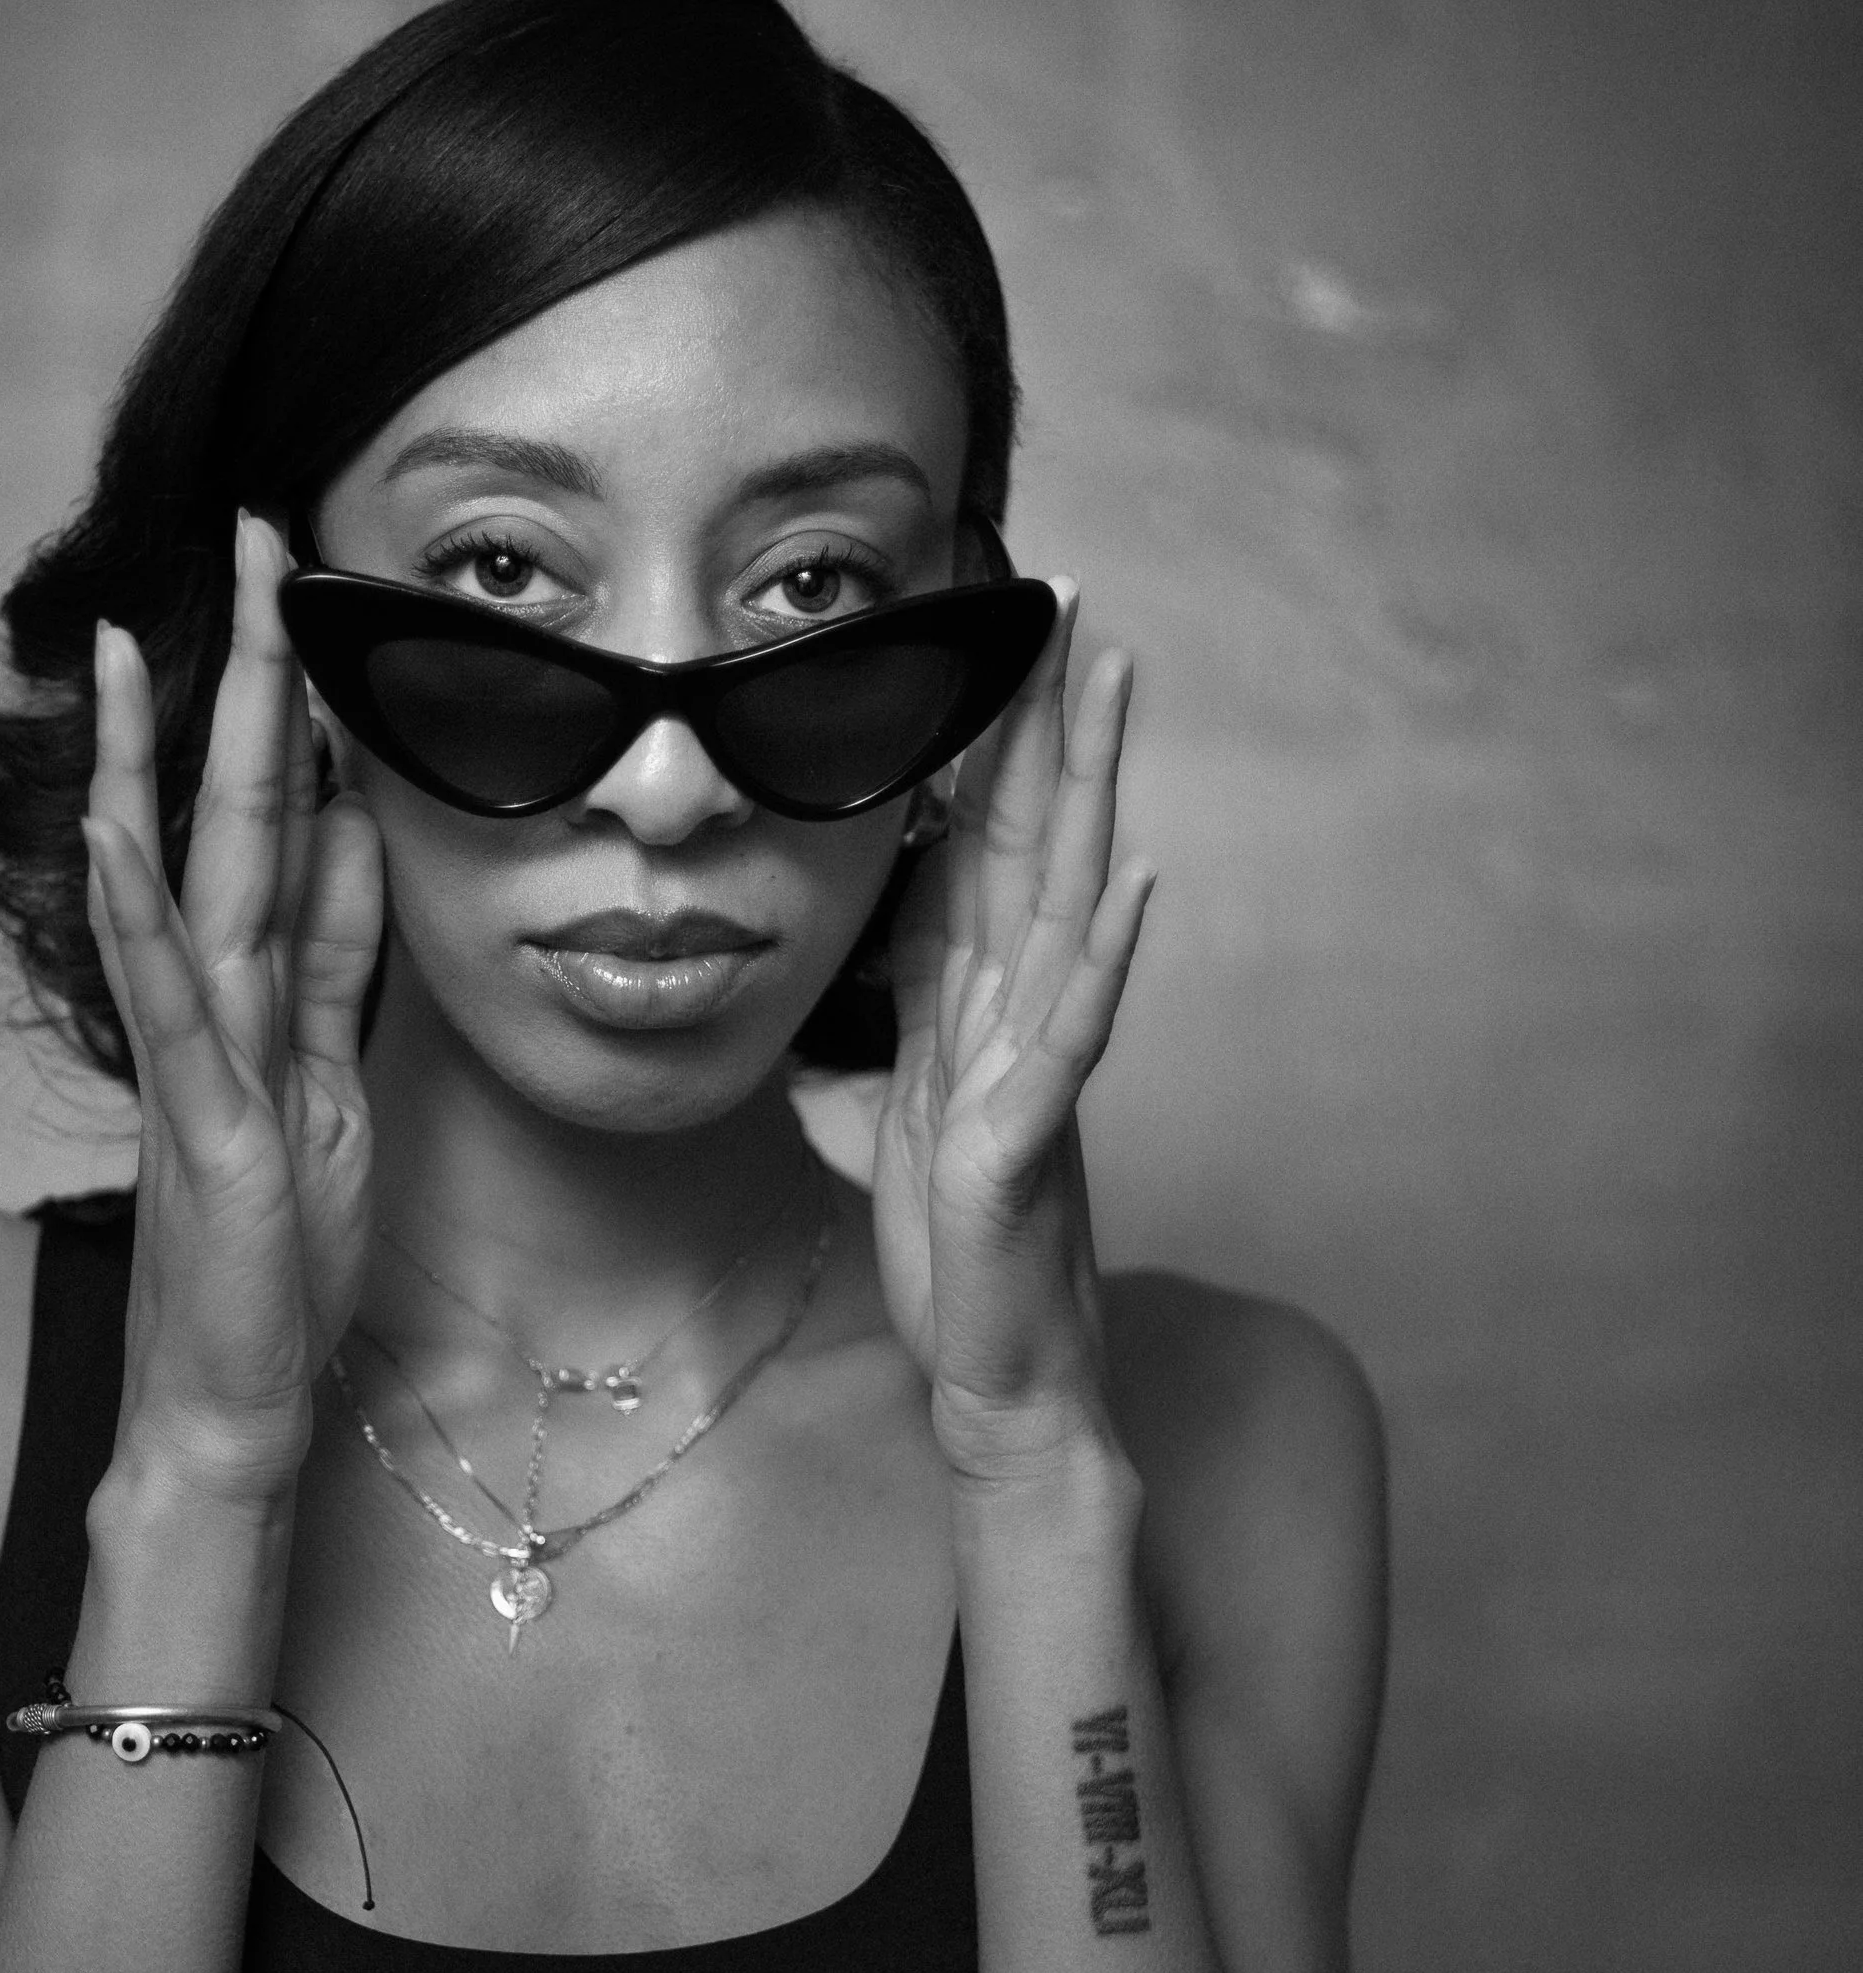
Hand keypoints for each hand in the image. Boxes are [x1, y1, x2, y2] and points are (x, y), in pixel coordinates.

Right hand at [84, 513, 384, 1505]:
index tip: (309, 588)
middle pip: (229, 819)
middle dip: (240, 680)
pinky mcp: (202, 1130)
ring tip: (132, 645)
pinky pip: (170, 1006)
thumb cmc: (284, 1258)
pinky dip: (136, 914)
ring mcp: (202, 1064)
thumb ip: (345, 962)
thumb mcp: (341, 1082)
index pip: (284, 826)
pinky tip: (112, 830)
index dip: (299, 709)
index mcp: (266, 997)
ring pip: (182, 885)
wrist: (235, 1403)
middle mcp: (221, 1010)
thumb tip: (366, 830)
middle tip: (245, 540)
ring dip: (151, 762)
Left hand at [870, 588, 1153, 1478]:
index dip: (982, 745)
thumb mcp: (883, 1130)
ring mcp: (1036, 1067)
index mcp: (975, 1005)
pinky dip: (1109, 953)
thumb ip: (872, 1057)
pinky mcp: (1031, 1135)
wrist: (994, 1377)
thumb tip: (831, 1008)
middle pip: (1036, 838)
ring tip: (1116, 682)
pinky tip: (1141, 877)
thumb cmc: (955, 1260)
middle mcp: (1018, 1014)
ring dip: (1095, 787)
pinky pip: (1078, 1030)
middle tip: (1065, 596)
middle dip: (1047, 719)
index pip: (977, 845)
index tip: (987, 638)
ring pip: (1072, 897)